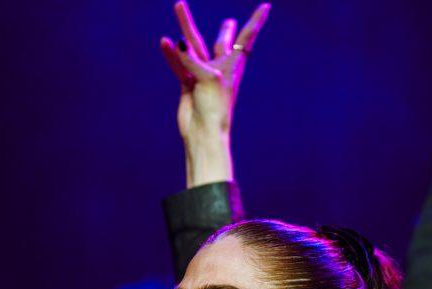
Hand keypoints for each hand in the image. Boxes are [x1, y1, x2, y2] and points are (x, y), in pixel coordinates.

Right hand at [159, 1, 270, 186]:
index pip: (246, 39)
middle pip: (221, 41)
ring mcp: (203, 76)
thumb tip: (176, 42)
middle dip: (224, 30)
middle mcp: (220, 68)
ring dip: (186, 27)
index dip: (256, 22)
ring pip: (194, 48)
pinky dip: (171, 53)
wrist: (203, 133)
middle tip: (228, 20)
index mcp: (233, 65)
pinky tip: (164, 41)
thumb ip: (192, 59)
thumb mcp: (208, 78)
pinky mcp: (188, 84)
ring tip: (179, 5)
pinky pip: (178, 64)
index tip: (267, 7)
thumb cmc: (214, 107)